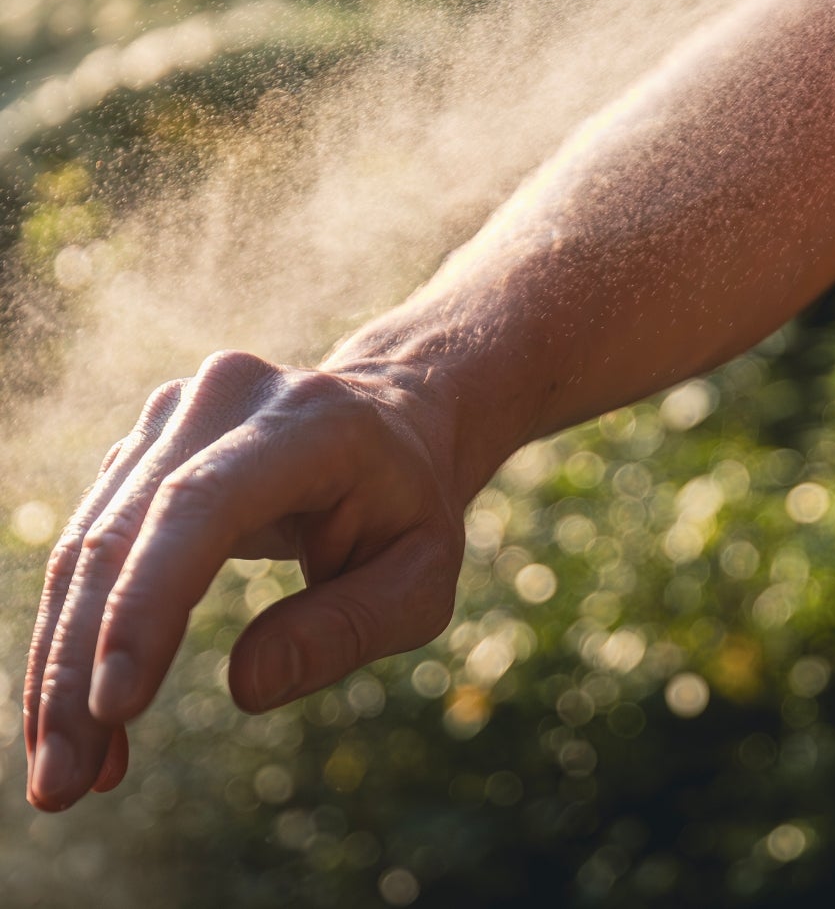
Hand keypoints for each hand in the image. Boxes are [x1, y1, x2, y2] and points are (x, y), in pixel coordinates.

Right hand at [24, 349, 468, 811]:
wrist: (393, 422)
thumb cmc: (410, 509)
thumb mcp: (422, 576)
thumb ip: (350, 627)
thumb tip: (248, 686)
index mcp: (313, 421)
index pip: (205, 502)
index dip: (150, 599)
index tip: (117, 706)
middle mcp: (230, 398)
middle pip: (126, 533)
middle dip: (82, 668)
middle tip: (64, 787)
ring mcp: (177, 413)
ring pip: (89, 546)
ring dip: (62, 669)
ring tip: (67, 780)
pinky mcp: (144, 445)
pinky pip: (89, 547)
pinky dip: (77, 640)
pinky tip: (85, 723)